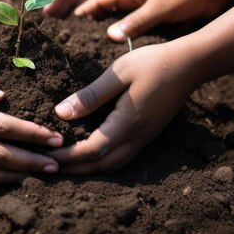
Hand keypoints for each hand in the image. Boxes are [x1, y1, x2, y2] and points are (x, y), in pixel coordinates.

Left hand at [49, 43, 197, 173]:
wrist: (189, 65)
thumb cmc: (152, 63)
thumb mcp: (118, 74)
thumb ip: (90, 96)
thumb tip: (61, 113)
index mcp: (127, 124)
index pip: (91, 151)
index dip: (67, 156)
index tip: (44, 155)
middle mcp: (136, 138)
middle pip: (101, 166)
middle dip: (73, 169)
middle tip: (47, 166)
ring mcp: (144, 139)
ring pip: (112, 165)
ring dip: (87, 169)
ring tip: (65, 165)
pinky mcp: (147, 134)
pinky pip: (122, 158)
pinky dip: (102, 162)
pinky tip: (90, 155)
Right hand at [75, 0, 220, 41]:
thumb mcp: (160, 7)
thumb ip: (136, 21)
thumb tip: (109, 35)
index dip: (86, 8)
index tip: (70, 20)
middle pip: (106, 5)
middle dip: (91, 16)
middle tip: (75, 33)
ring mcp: (146, 3)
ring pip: (120, 14)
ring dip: (107, 23)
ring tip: (92, 40)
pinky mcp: (157, 12)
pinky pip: (134, 22)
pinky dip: (124, 29)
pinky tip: (122, 43)